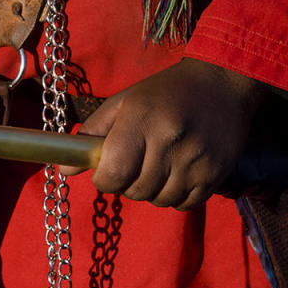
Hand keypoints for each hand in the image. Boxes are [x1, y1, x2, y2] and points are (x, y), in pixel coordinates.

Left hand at [64, 59, 265, 209]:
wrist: (223, 83)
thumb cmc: (165, 92)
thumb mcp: (124, 102)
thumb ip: (92, 134)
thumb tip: (64, 170)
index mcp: (142, 119)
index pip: (114, 173)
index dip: (105, 180)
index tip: (107, 172)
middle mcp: (170, 140)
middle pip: (135, 190)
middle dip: (127, 184)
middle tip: (136, 163)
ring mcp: (196, 160)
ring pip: (159, 200)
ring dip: (152, 190)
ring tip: (158, 165)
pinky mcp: (215, 174)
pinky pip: (183, 204)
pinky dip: (175, 195)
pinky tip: (177, 172)